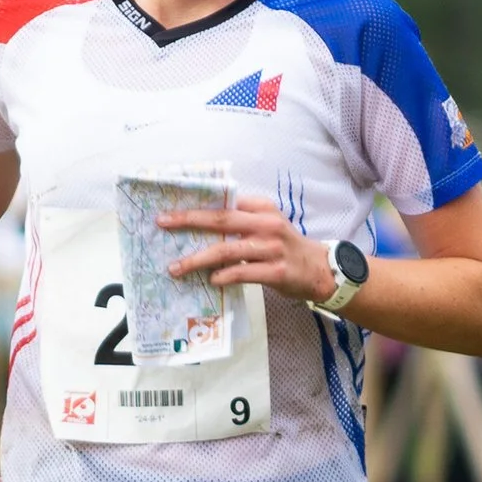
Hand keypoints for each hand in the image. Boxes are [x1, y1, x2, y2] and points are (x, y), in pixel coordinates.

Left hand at [159, 193, 338, 307]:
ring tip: (176, 266)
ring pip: (227, 249)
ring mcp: (272, 248)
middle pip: (221, 219)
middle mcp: (267, 224)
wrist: (318, 269)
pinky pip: (243, 272)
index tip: (171, 205)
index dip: (196, 202)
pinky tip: (211, 279)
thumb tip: (200, 223)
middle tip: (163, 222)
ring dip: (198, 258)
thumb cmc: (285, 247)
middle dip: (188, 220)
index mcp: (261, 208)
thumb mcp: (266, 224)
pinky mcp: (276, 271)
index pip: (224, 201)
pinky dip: (224, 275)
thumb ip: (240, 221)